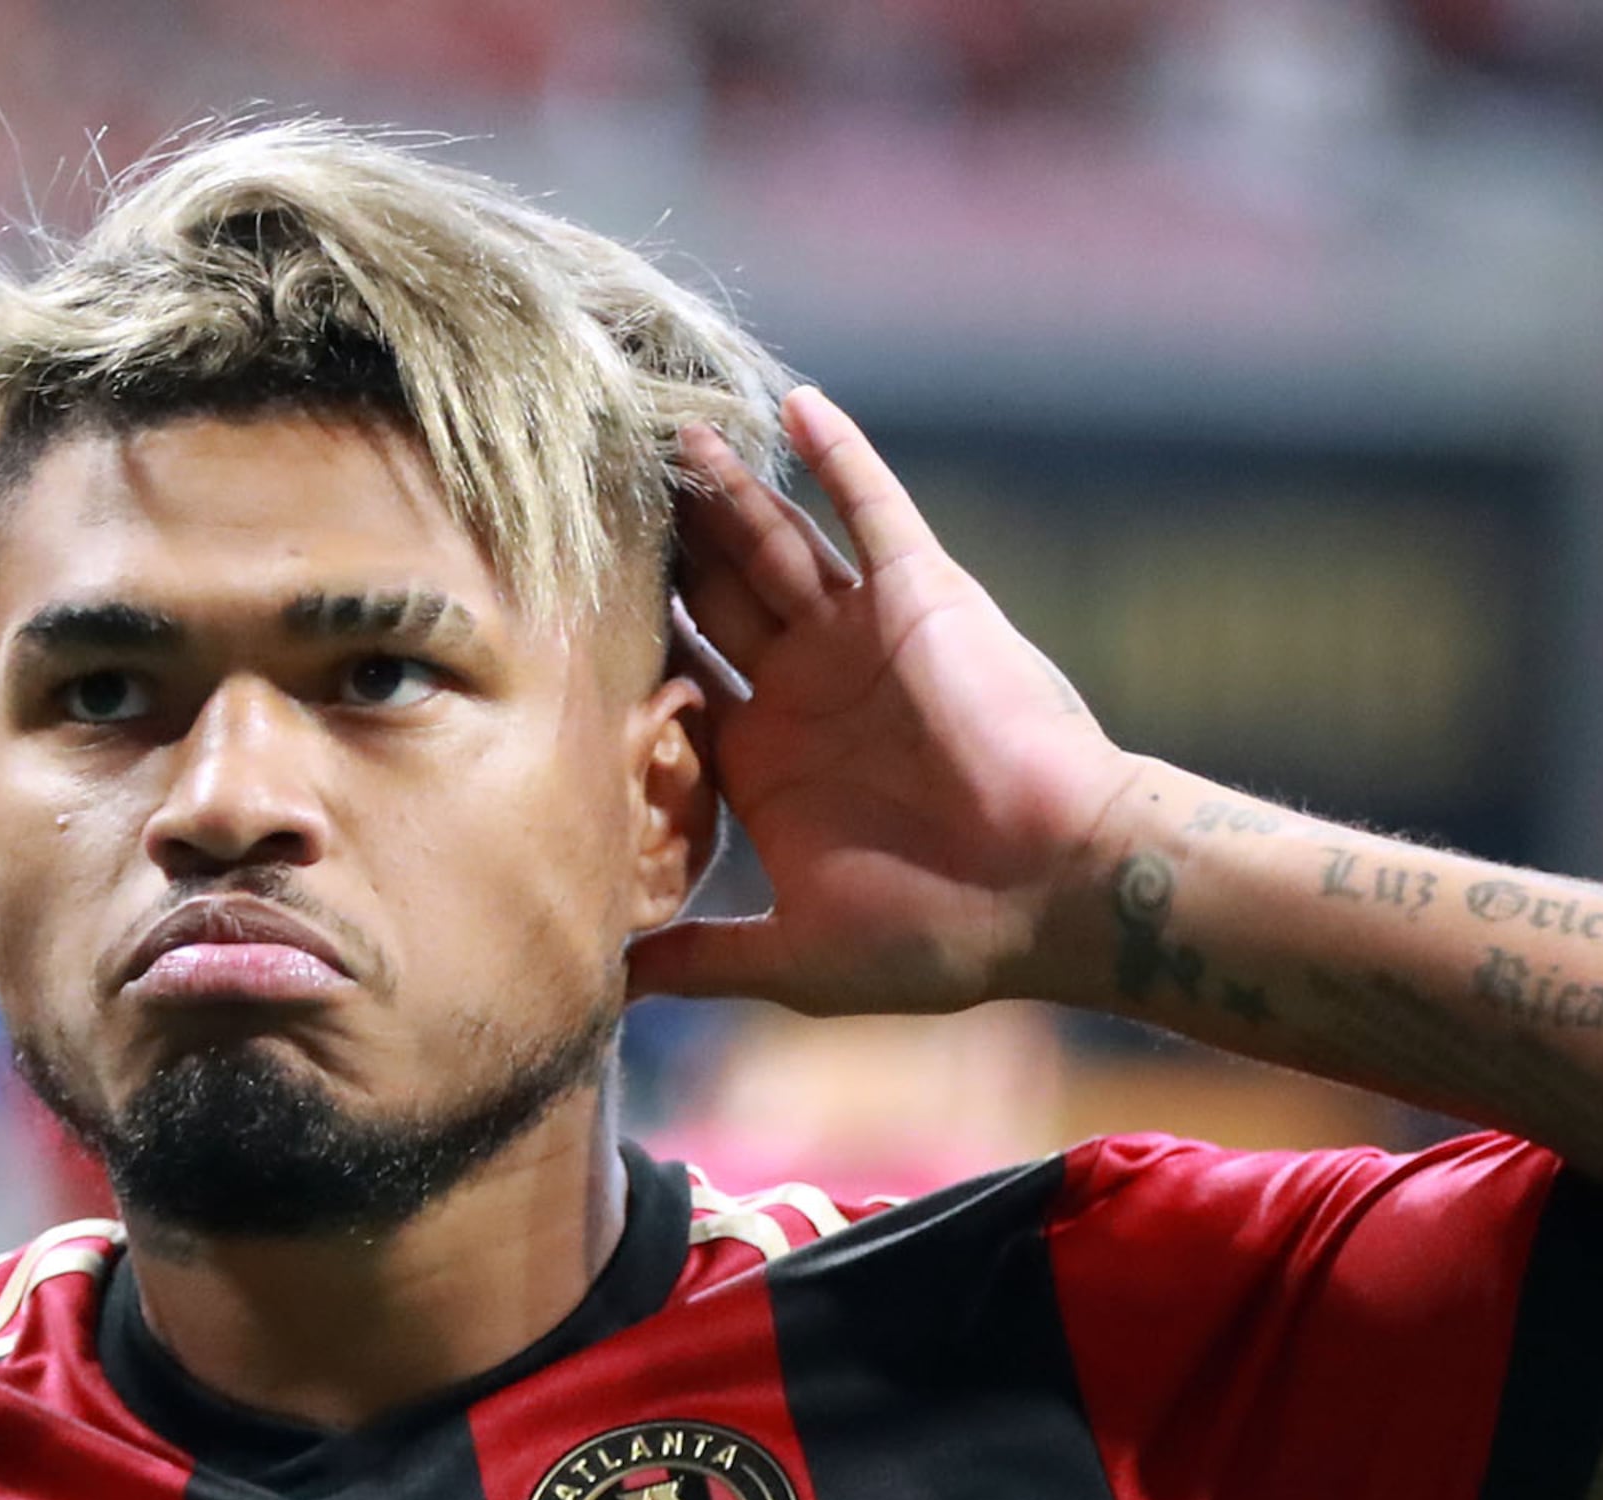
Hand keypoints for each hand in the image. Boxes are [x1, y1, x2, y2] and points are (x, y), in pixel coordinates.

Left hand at [628, 389, 1141, 1015]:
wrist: (1061, 888)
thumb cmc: (942, 933)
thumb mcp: (795, 958)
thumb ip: (699, 959)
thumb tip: (601, 993)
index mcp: (770, 763)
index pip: (674, 686)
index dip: (615, 651)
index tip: (541, 610)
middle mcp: (808, 688)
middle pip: (710, 599)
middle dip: (657, 550)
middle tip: (583, 488)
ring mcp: (862, 636)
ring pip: (774, 542)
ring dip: (724, 490)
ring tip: (661, 433)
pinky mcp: (921, 595)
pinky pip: (874, 507)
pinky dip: (838, 455)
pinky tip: (791, 403)